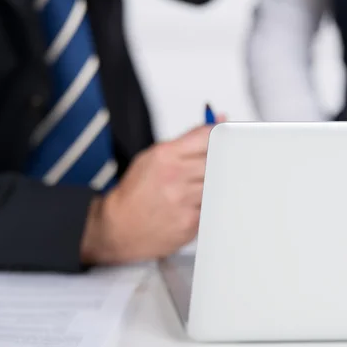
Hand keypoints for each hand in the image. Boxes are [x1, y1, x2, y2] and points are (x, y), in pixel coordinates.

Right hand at [82, 115, 224, 263]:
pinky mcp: (191, 222)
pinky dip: (210, 205)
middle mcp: (175, 176)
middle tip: (218, 166)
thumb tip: (217, 119)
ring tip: (200, 188)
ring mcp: (183, 200)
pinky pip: (213, 208)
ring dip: (217, 185)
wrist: (120, 227)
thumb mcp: (155, 156)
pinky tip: (195, 205)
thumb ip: (190, 139)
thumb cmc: (137, 191)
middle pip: (218, 160)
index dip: (221, 136)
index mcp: (166, 155)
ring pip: (219, 185)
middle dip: (222, 162)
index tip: (225, 139)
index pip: (207, 136)